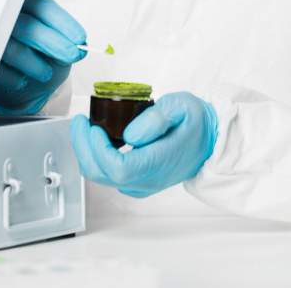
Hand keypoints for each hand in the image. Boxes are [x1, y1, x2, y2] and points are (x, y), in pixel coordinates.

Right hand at [0, 0, 85, 114]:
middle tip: (72, 55)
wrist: (18, 78)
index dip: (63, 22)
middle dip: (54, 43)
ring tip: (46, 73)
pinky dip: (14, 78)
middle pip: (28, 26)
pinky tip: (23, 80)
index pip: (42, 6)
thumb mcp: (58, 46)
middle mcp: (5, 16)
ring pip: (12, 49)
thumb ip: (68, 42)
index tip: (80, 37)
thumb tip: (79, 46)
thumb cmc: (39, 54)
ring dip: (34, 64)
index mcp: (25, 4)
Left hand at [70, 92, 217, 196]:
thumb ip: (156, 118)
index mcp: (159, 162)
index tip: (94, 128)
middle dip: (84, 147)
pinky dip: (95, 158)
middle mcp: (147, 180)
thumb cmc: (195, 122)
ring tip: (85, 128)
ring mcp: (141, 185)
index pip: (118, 168)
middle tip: (80, 122)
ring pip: (101, 177)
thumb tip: (130, 135)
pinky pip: (107, 176)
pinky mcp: (137, 183)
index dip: (99, 150)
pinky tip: (96, 140)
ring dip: (87, 152)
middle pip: (102, 174)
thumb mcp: (181, 106)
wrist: (209, 141)